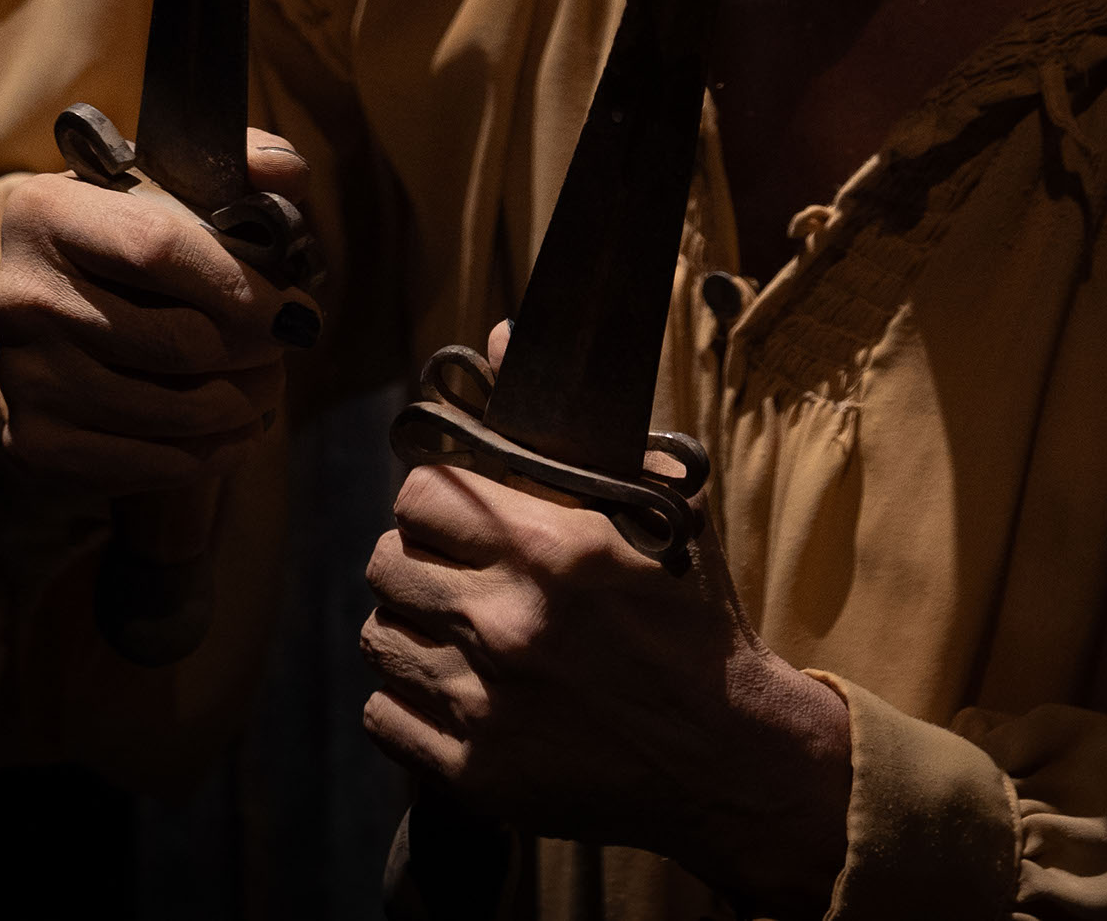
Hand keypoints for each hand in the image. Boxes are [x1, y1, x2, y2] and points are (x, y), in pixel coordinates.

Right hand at [0, 131, 319, 503]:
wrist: (49, 317)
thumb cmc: (129, 245)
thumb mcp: (170, 188)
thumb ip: (239, 167)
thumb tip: (286, 175)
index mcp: (46, 212)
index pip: (159, 249)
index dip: (244, 285)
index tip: (299, 311)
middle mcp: (21, 294)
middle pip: (178, 340)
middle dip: (258, 351)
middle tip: (288, 347)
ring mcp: (23, 375)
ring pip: (173, 410)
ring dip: (245, 405)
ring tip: (267, 386)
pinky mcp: (35, 442)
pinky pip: (149, 465)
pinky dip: (211, 456)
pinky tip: (234, 432)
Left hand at [358, 327, 852, 917]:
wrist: (727, 752)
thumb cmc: (693, 619)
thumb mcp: (657, 507)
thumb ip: (572, 425)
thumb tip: (499, 335)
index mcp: (549, 546)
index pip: (419, 494)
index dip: (433, 500)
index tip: (456, 517)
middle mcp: (507, 621)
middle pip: (387, 564)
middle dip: (417, 562)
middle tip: (454, 576)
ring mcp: (486, 701)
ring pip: (379, 639)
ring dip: (411, 629)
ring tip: (454, 634)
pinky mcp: (476, 770)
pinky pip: (384, 716)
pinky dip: (410, 702)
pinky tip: (456, 692)